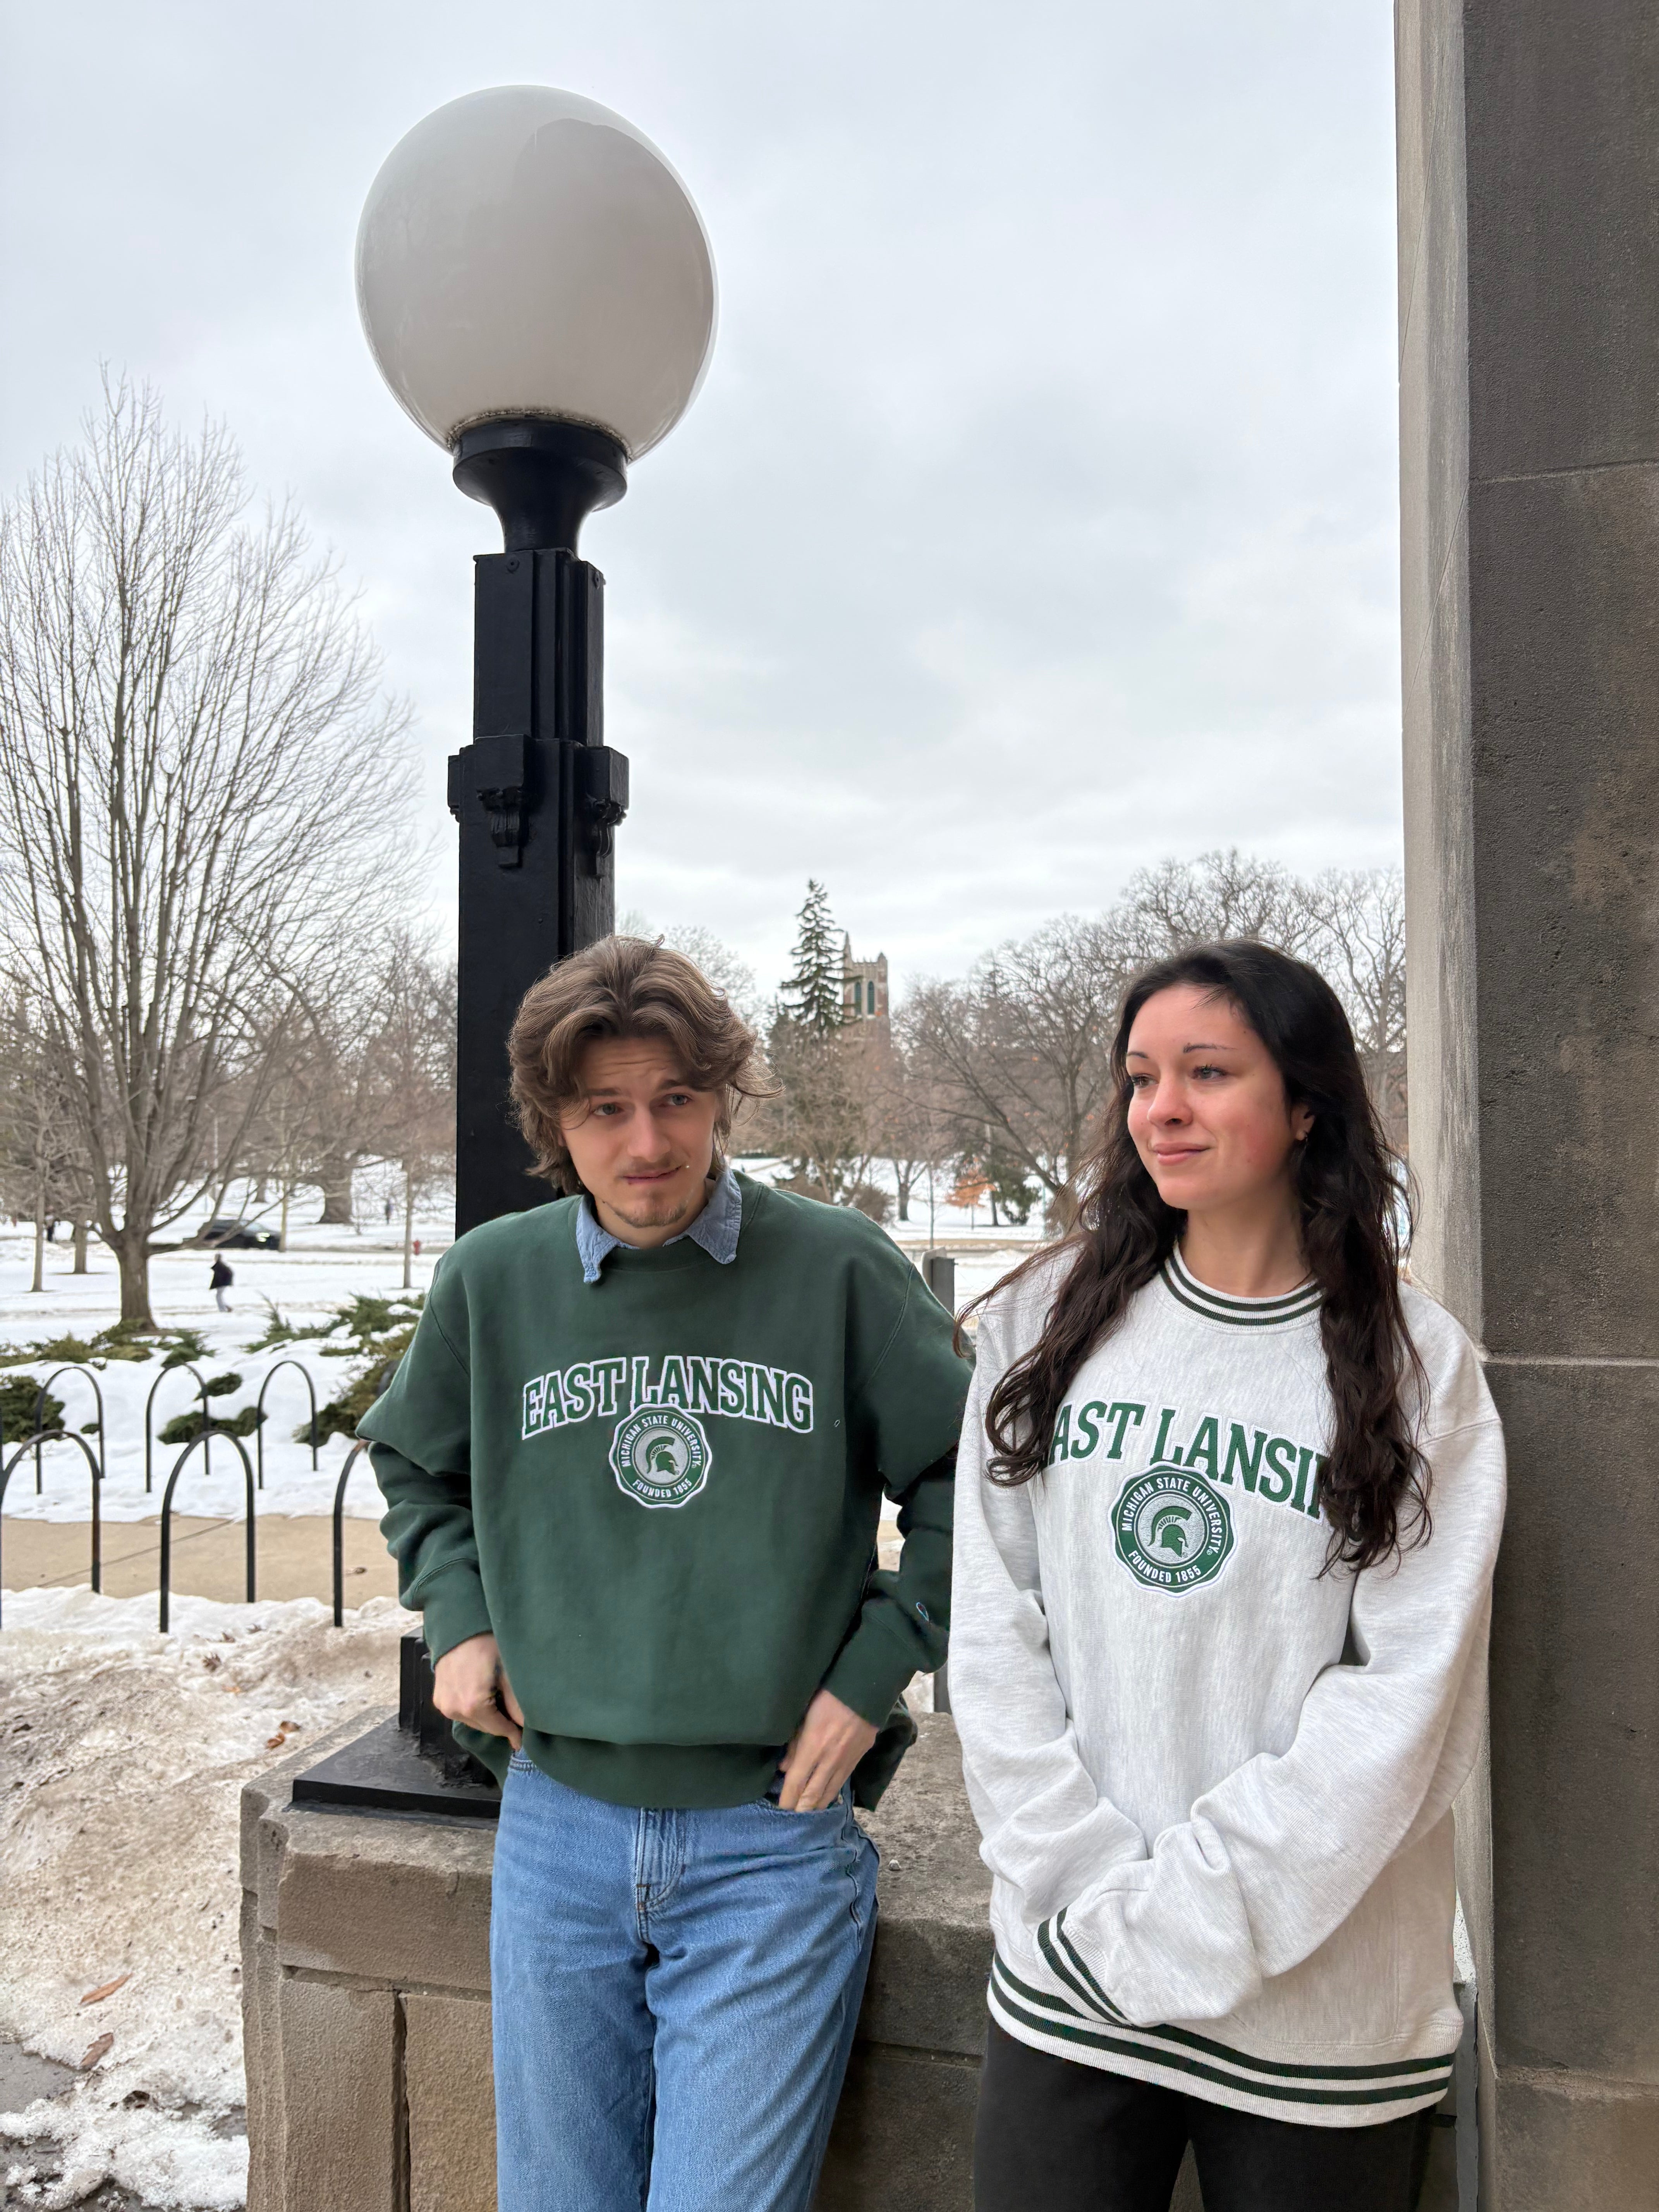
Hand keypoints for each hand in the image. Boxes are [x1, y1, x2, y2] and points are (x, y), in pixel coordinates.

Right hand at [431, 1632, 523, 1750]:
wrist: (458, 1626)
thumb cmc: (486, 1643)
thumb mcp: (507, 1671)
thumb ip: (517, 1702)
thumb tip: (527, 1726)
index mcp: (473, 1705)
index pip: (498, 1729)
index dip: (514, 1733)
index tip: (524, 1739)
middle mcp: (455, 1710)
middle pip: (485, 1727)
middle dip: (501, 1725)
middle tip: (517, 1720)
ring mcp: (444, 1705)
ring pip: (473, 1721)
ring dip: (487, 1718)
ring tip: (501, 1705)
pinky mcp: (438, 1699)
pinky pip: (460, 1713)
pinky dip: (474, 1710)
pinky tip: (484, 1698)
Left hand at [777, 1688, 878, 1810]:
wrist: (864, 1688)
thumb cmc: (828, 1695)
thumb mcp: (803, 1715)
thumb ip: (794, 1743)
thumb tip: (784, 1768)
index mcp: (812, 1746)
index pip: (796, 1781)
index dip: (788, 1798)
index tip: (781, 1809)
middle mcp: (829, 1758)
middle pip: (813, 1792)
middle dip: (802, 1808)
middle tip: (794, 1819)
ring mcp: (846, 1760)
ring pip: (830, 1790)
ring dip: (818, 1804)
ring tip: (809, 1813)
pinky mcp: (859, 1756)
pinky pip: (843, 1780)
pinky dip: (834, 1793)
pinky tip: (829, 1797)